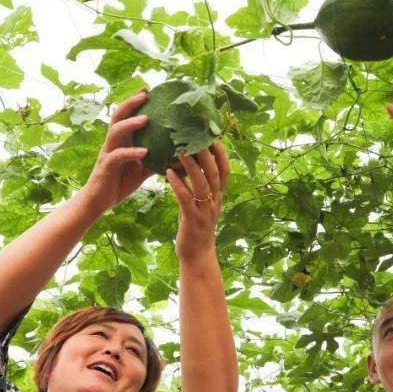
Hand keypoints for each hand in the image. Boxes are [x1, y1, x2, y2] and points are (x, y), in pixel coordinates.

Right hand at [78, 90, 151, 212]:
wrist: (99, 202)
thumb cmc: (120, 182)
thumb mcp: (142, 169)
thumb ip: (156, 159)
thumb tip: (178, 154)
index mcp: (121, 140)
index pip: (127, 115)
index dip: (136, 102)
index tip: (149, 89)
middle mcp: (113, 142)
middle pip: (118, 115)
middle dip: (131, 103)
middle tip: (145, 94)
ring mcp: (107, 153)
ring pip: (115, 131)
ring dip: (130, 124)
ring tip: (146, 119)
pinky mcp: (105, 166)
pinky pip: (117, 156)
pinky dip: (131, 152)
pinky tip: (144, 151)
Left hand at [166, 140, 229, 262]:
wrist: (197, 255)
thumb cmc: (195, 227)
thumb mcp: (199, 204)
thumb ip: (196, 187)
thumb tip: (184, 164)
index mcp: (217, 196)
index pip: (224, 170)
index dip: (221, 153)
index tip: (213, 136)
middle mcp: (215, 201)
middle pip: (214, 173)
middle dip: (207, 154)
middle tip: (195, 136)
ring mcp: (205, 211)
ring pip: (202, 184)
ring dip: (191, 166)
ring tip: (180, 151)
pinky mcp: (193, 220)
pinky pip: (186, 198)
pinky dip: (178, 184)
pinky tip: (168, 173)